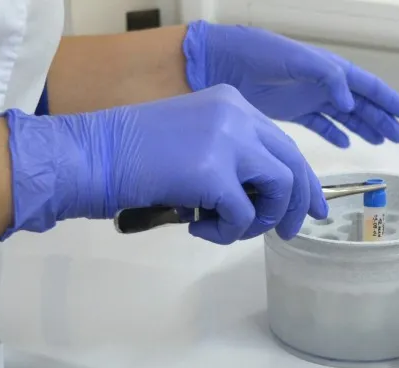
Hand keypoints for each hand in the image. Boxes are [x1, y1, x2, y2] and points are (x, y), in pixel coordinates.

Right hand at [0, 85, 326, 243]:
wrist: (89, 156)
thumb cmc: (132, 158)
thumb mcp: (194, 144)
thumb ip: (232, 159)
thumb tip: (264, 198)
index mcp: (232, 105)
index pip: (284, 144)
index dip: (302, 181)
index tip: (309, 209)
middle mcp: (236, 115)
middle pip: (293, 164)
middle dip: (296, 204)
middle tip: (287, 232)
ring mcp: (226, 140)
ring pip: (279, 188)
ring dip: (259, 219)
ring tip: (228, 228)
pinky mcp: (212, 171)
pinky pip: (244, 215)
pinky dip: (227, 232)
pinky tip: (198, 227)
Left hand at [183, 21, 398, 147]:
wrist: (220, 63)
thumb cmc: (255, 54)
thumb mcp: (294, 60)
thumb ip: (325, 76)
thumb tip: (349, 100)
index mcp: (329, 69)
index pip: (367, 86)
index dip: (389, 101)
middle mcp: (323, 84)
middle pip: (361, 104)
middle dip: (382, 119)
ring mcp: (308, 98)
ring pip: (345, 117)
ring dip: (364, 129)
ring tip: (381, 142)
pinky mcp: (292, 111)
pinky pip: (320, 125)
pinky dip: (334, 134)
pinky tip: (345, 144)